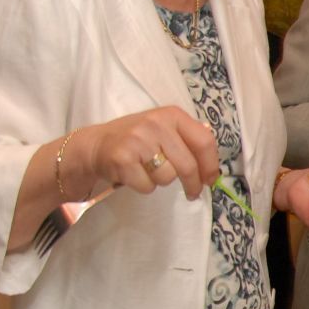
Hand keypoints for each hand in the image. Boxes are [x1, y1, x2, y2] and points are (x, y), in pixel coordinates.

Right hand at [78, 107, 217, 199]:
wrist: (95, 145)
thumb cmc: (136, 140)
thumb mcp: (163, 128)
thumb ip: (188, 138)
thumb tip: (213, 161)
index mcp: (171, 115)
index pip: (204, 141)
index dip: (211, 165)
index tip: (210, 180)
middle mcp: (156, 123)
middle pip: (188, 165)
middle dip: (193, 185)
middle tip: (192, 194)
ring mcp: (138, 140)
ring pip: (167, 177)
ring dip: (160, 181)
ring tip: (147, 170)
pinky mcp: (123, 159)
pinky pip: (147, 186)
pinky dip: (143, 186)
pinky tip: (134, 174)